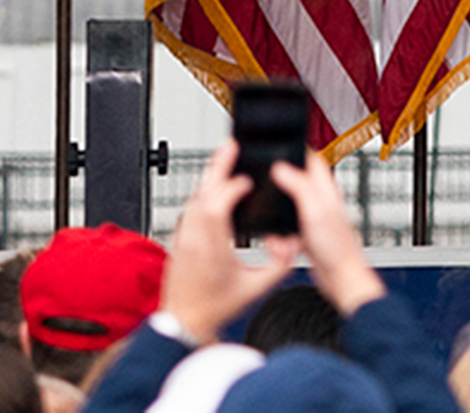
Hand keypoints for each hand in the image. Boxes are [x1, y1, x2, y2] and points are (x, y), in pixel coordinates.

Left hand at [162, 144, 299, 344]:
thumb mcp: (256, 288)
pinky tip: (213, 189)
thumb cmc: (215, 308)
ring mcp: (183, 239)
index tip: (248, 181)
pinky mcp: (179, 242)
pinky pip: (190, 209)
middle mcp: (193, 238)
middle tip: (231, 146)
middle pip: (202, 192)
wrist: (183, 323)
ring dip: (210, 178)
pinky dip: (203, 194)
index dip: (232, 188)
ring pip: (194, 198)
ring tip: (225, 161)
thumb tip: (290, 242)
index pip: (217, 204)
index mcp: (211, 247)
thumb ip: (279, 265)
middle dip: (217, 166)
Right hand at [270, 158, 382, 313]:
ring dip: (278, 226)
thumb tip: (282, 167)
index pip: (313, 161)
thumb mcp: (315, 211)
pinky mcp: (306, 237)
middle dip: (278, 194)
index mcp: (325, 191)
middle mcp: (320, 203)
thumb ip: (299, 187)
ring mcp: (313, 220)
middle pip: (294, 186)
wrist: (341, 278)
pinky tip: (285, 249)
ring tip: (283, 240)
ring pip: (286, 212)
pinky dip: (280, 241)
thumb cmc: (338, 247)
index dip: (297, 152)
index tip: (279, 148)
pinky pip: (285, 233)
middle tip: (269, 200)